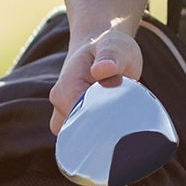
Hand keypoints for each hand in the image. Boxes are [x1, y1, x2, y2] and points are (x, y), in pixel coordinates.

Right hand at [49, 20, 144, 134]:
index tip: (122, 114)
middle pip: (81, 133)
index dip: (103, 120)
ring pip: (83, 139)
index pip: (80, 119)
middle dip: (104, 128)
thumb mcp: (115, 46)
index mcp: (66, 88)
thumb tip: (102, 70)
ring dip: (103, 131)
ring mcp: (65, 116)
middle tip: (125, 113)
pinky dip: (102, 133)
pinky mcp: (76, 122)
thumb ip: (110, 57)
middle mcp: (60, 105)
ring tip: (121, 113)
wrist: (100, 48)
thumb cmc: (109, 46)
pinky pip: (87, 138)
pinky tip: (116, 120)